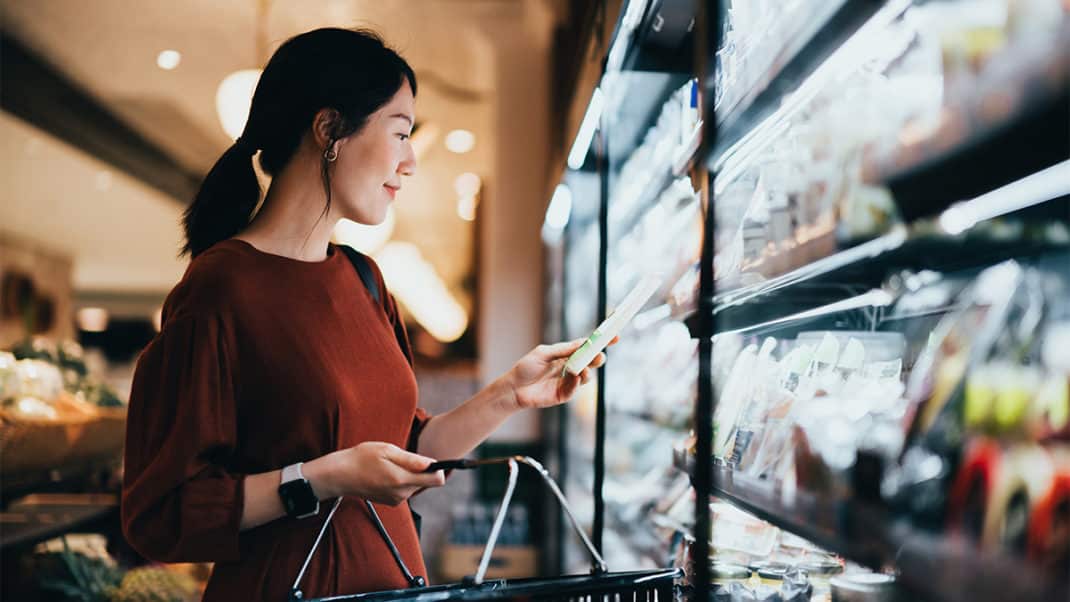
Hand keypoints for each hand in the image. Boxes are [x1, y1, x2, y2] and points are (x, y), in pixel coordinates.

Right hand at [310, 441, 445, 505]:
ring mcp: (396, 499)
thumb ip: (412, 459)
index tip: (432, 460)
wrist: (340, 476)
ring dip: (408, 474)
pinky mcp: (391, 502)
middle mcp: (401, 493)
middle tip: (400, 458)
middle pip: (425, 481)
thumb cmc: (361, 458)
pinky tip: (384, 473)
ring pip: (414, 484)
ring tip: (389, 465)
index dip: (439, 469)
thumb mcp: (387, 451)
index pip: (436, 480)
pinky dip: (400, 480)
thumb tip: (432, 463)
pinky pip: (404, 489)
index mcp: (402, 480)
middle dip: (419, 469)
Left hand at [505, 337, 616, 409]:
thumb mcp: (544, 353)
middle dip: (597, 358)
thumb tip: (583, 343)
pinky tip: (574, 377)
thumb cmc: (526, 368)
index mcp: (565, 355)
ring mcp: (568, 382)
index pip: (586, 347)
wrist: (513, 388)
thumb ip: (563, 349)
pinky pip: (575, 389)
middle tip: (600, 356)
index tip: (614, 337)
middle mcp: (569, 367)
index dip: (601, 342)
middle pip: (590, 362)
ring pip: (586, 376)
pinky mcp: (564, 395)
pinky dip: (576, 383)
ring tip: (582, 369)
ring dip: (586, 372)